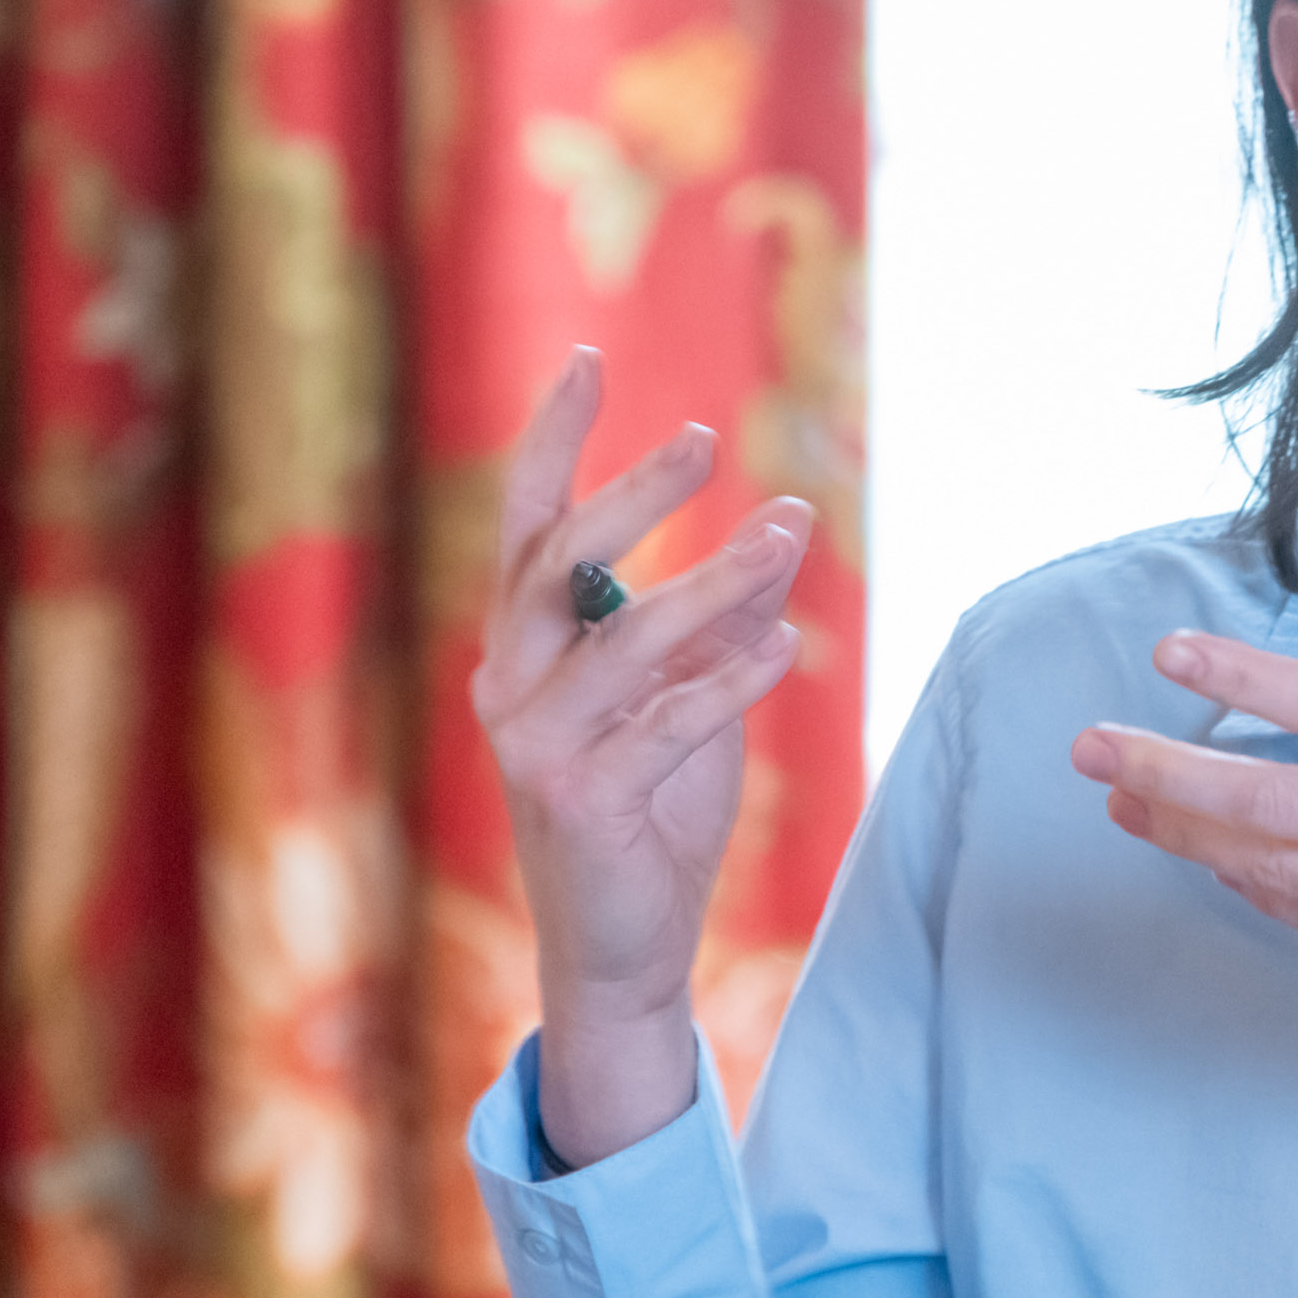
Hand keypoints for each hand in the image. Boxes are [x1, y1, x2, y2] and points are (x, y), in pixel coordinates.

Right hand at [470, 345, 816, 1164]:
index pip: (526, 523)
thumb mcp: (695, 695)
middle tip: (706, 438)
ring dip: (711, 583)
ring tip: (786, 531)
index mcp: (525, 647)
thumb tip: (782, 525)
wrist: (625, 942)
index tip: (588, 356)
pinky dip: (728, 680)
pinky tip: (787, 646)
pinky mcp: (581, 800)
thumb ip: (723, 617)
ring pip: (623, 640)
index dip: (554, 440)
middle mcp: (510, 684)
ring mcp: (536, 744)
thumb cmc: (653, 809)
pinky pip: (663, 722)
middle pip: (555, 562)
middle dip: (632, 494)